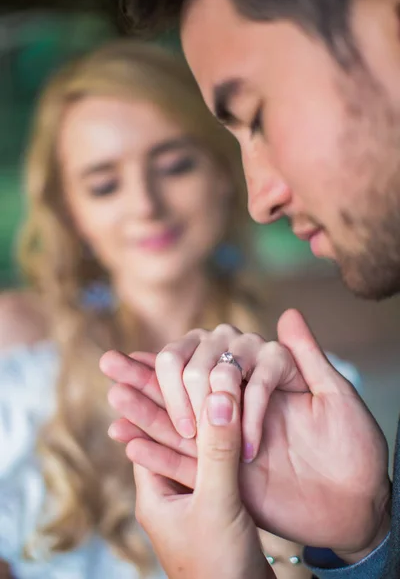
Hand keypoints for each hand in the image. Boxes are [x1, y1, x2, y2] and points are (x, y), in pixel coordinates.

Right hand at [102, 309, 390, 560]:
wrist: (358, 502)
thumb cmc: (353, 447)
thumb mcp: (334, 396)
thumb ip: (305, 356)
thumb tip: (286, 312)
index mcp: (257, 384)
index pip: (208, 365)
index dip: (178, 364)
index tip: (153, 360)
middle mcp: (237, 408)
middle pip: (183, 387)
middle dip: (147, 377)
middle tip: (112, 364)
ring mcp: (228, 441)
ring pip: (176, 420)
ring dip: (141, 403)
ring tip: (109, 389)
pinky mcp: (224, 474)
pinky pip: (182, 461)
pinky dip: (152, 448)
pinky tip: (122, 435)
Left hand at [131, 378, 271, 578]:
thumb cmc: (222, 567)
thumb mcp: (217, 505)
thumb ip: (216, 450)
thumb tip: (218, 394)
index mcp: (155, 492)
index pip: (143, 433)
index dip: (141, 397)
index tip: (129, 362)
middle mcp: (169, 492)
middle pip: (158, 432)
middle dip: (146, 394)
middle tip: (123, 362)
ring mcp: (194, 497)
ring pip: (187, 442)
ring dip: (182, 409)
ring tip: (174, 375)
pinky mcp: (219, 502)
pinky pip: (213, 458)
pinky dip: (215, 432)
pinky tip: (220, 412)